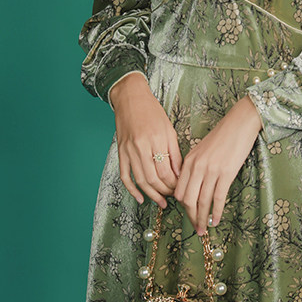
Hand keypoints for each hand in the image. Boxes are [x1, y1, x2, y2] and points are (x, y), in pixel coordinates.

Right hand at [110, 73, 182, 207]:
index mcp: (157, 140)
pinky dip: (132, 189)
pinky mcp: (120, 152)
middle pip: (153, 179)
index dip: (174, 185)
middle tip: (173, 197)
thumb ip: (175, 154)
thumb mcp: (169, 130)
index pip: (166, 171)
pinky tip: (140, 198)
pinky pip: (125, 176)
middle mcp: (141, 147)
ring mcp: (129, 150)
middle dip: (165, 192)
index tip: (180, 189)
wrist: (130, 98)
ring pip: (140, 180)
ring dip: (151, 194)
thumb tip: (179, 175)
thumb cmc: (152, 112)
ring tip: (161, 202)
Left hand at [174, 96, 262, 234]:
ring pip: (202, 201)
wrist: (240, 124)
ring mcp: (211, 171)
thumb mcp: (202, 150)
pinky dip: (215, 212)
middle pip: (187, 199)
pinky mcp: (226, 173)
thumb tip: (193, 187)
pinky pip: (218, 198)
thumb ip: (194, 167)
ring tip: (204, 230)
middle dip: (191, 217)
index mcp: (189, 161)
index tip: (189, 215)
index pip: (179, 190)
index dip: (182, 207)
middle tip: (196, 229)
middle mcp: (197, 167)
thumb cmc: (223, 136)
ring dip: (202, 219)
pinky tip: (216, 221)